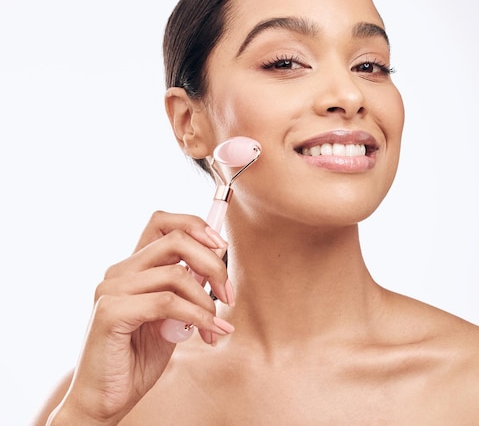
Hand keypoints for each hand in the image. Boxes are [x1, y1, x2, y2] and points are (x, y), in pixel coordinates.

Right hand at [50, 211, 233, 423]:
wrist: (105, 400)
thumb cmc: (137, 359)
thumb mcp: (172, 316)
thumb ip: (186, 288)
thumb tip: (215, 265)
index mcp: (132, 268)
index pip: (162, 222)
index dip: (196, 225)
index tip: (222, 247)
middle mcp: (119, 271)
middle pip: (175, 239)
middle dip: (213, 263)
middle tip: (229, 295)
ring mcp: (111, 289)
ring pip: (177, 273)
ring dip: (206, 301)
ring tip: (215, 326)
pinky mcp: (110, 311)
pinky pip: (167, 302)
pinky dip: (196, 317)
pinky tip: (208, 333)